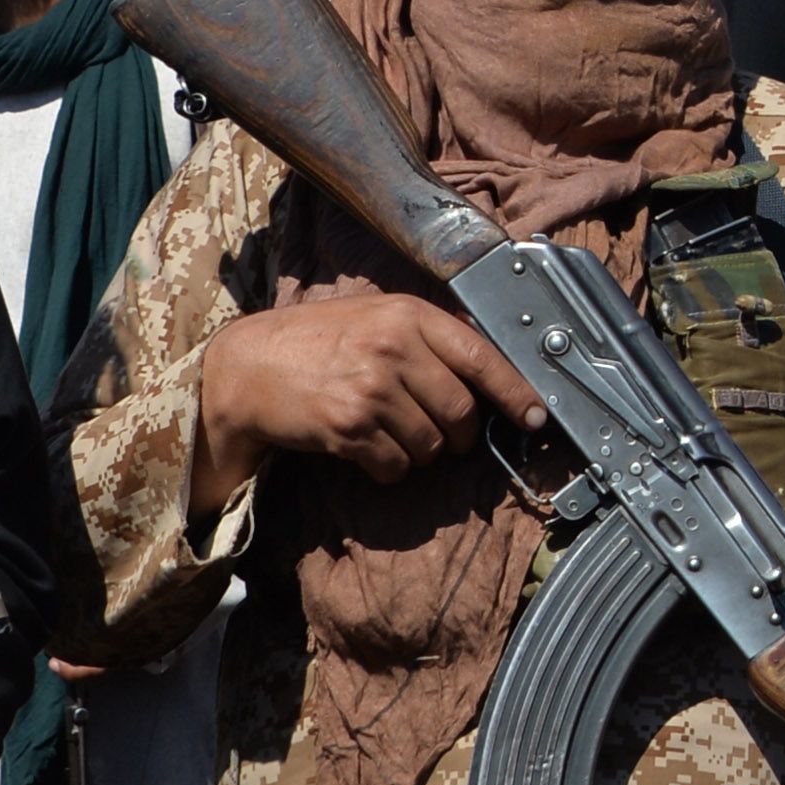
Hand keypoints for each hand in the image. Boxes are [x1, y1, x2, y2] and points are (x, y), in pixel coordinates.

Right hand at [194, 290, 548, 508]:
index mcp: (407, 315)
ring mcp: (371, 389)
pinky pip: (395, 466)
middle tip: (443, 436)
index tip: (536, 417)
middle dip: (458, 436)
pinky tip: (366, 449)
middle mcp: (393, 348)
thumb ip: (426, 334)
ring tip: (389, 434)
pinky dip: (388, 469)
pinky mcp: (348, 427)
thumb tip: (487, 363)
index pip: (481, 356)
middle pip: (461, 413)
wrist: (248, 368)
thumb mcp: (374, 316)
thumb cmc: (316, 341)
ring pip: (431, 446)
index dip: (516, 393)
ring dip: (419, 452)